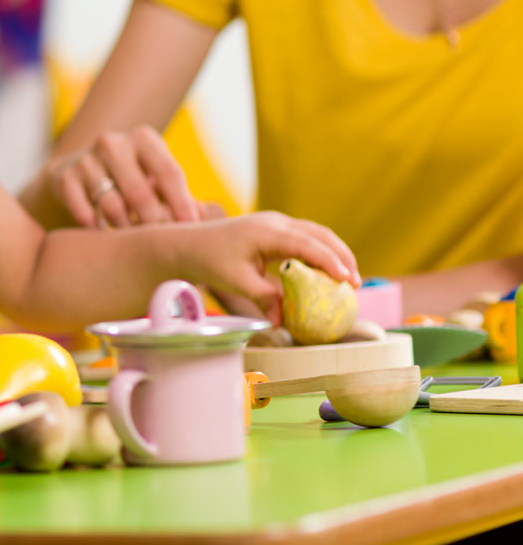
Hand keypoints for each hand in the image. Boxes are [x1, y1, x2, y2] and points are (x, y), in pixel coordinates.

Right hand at [48, 127, 199, 228]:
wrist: (78, 170)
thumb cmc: (131, 178)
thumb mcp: (154, 177)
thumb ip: (177, 195)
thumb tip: (202, 218)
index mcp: (143, 139)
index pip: (169, 172)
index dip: (182, 204)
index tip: (191, 230)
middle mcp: (113, 143)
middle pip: (140, 190)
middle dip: (153, 222)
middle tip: (162, 245)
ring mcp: (85, 159)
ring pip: (112, 204)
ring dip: (125, 228)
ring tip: (132, 239)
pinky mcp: (63, 177)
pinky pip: (84, 212)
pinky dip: (96, 228)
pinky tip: (104, 233)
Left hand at [182, 211, 359, 326]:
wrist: (189, 244)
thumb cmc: (210, 261)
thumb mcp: (237, 282)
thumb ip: (264, 299)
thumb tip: (285, 322)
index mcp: (266, 232)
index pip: (307, 244)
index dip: (330, 262)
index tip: (348, 280)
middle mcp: (276, 222)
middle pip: (320, 235)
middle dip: (342, 257)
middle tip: (356, 284)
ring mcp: (276, 222)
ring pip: (316, 233)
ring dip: (335, 252)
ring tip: (349, 279)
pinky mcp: (276, 228)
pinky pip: (306, 236)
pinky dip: (322, 251)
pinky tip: (328, 272)